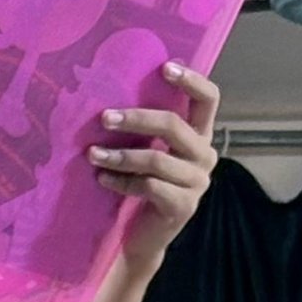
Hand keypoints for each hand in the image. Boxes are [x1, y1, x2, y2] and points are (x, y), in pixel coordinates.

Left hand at [87, 62, 218, 262]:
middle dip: (137, 118)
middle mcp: (205, 156)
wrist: (143, 234)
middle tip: (104, 118)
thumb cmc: (142, 182)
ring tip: (92, 154)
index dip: (191, 80)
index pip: (209, 99)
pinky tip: (102, 178)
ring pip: (157, 159)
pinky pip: (149, 186)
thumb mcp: (148, 148)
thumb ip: (145, 126)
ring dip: (120, 155)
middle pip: (175, 126)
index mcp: (200, 135)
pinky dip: (121, 181)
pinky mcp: (183, 206)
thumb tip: (109, 89)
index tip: (164, 67)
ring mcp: (197, 183)